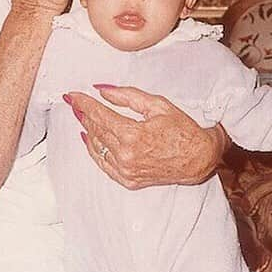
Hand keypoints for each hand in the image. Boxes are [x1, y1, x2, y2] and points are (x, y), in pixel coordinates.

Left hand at [66, 85, 228, 189]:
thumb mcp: (156, 105)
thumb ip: (126, 96)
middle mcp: (126, 155)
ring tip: (81, 115)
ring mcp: (126, 171)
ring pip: (96, 147)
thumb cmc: (182, 129)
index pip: (99, 115)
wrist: (199, 158)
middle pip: (95, 130)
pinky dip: (94, 150)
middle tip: (73, 102)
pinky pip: (103, 164)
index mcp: (132, 135)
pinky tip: (88, 138)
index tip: (72, 95)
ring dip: (87, 130)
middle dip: (83, 114)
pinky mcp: (128, 180)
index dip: (83, 103)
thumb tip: (101, 90)